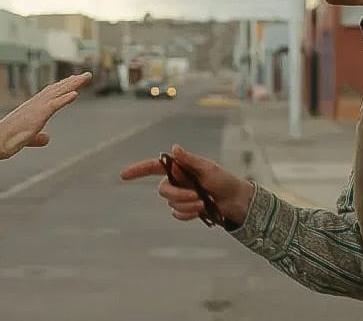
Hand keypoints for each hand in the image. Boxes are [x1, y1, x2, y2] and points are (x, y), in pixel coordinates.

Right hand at [0, 72, 91, 159]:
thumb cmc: (8, 140)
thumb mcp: (28, 138)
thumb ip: (38, 138)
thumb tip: (47, 139)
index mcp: (32, 108)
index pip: (51, 94)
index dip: (63, 87)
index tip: (73, 81)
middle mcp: (35, 104)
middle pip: (57, 89)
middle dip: (72, 82)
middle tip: (86, 75)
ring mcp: (36, 108)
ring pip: (57, 93)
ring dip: (73, 85)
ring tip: (85, 78)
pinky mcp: (36, 116)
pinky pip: (53, 105)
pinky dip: (65, 99)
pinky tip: (76, 94)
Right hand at [120, 144, 254, 225]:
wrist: (238, 202)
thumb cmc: (225, 181)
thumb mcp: (208, 168)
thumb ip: (189, 160)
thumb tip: (174, 148)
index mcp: (180, 167)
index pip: (154, 167)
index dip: (138, 170)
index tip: (124, 175)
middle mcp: (178, 181)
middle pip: (163, 190)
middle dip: (178, 195)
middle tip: (196, 196)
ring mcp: (182, 195)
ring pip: (171, 204)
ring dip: (186, 205)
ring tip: (203, 203)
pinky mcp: (187, 209)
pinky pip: (178, 214)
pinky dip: (187, 214)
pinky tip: (199, 211)